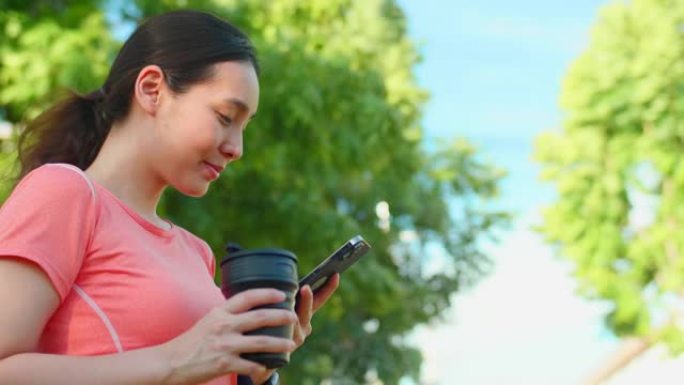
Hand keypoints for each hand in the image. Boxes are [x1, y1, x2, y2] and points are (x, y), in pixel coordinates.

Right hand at [158, 289, 298, 384]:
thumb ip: (226, 315)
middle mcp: (224, 325)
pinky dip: (261, 367)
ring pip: (260, 342)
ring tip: (291, 344)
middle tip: (294, 316)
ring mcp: (225, 345)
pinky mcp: (224, 363)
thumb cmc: (190, 343)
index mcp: (220, 312)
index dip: (267, 293)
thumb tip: (245, 308)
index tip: (281, 294)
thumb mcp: (208, 321)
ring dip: (279, 343)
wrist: (169, 362)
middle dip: (281, 316)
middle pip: (259, 317)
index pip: (247, 296)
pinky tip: (268, 368)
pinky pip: (250, 365)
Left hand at [249, 275, 339, 384]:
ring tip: (288, 305)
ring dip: (290, 315)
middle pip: (307, 312)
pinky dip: (279, 331)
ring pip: (294, 324)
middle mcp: (304, 328)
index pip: (319, 300)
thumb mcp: (281, 309)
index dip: (327, 288)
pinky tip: (271, 325)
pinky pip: (283, 338)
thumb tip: (277, 273)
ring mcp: (295, 340)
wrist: (262, 360)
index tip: (335, 274)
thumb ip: (285, 298)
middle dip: (307, 300)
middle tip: (306, 288)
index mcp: (305, 315)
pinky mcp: (284, 350)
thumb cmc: (272, 327)